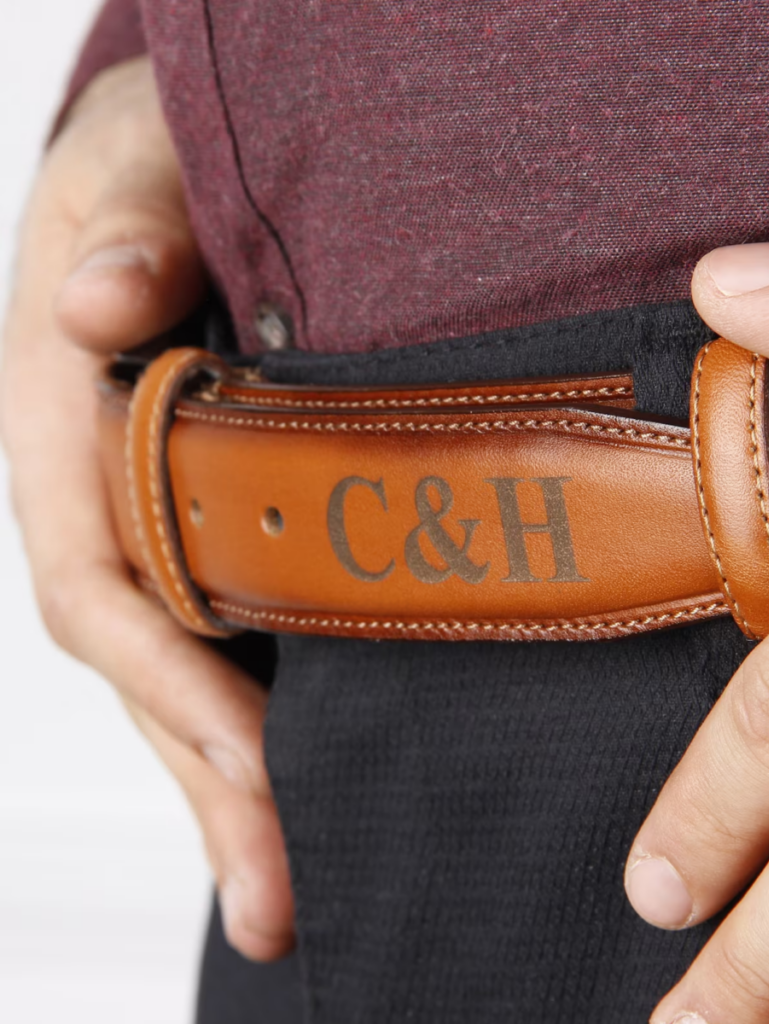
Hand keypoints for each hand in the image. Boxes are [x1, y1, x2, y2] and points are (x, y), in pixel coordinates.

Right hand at [0, 58, 292, 960]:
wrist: (175, 172)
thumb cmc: (156, 165)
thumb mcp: (141, 162)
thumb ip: (129, 229)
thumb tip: (89, 305)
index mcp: (62, 422)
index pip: (105, 579)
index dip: (176, 680)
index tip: (258, 768)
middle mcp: (97, 494)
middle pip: (148, 666)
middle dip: (211, 786)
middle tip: (279, 901)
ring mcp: (153, 525)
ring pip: (186, 674)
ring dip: (233, 786)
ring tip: (288, 892)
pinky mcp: (209, 531)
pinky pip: (229, 637)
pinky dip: (258, 720)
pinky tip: (305, 783)